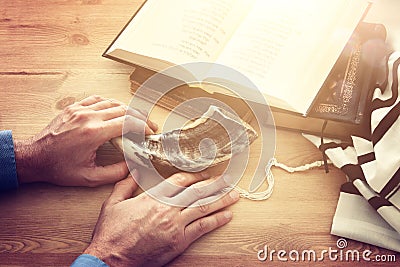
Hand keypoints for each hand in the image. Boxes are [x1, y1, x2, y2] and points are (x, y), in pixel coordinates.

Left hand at [14, 95, 157, 186]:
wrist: (35, 157)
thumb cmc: (58, 167)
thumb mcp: (89, 178)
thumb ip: (116, 172)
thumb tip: (133, 165)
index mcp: (93, 133)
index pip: (128, 122)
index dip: (143, 126)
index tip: (150, 132)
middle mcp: (88, 117)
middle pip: (124, 109)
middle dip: (141, 117)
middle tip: (149, 126)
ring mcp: (80, 110)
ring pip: (113, 102)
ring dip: (128, 109)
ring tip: (136, 118)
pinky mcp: (74, 108)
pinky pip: (98, 99)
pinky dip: (111, 104)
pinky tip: (116, 110)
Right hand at [84, 170, 239, 266]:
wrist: (111, 259)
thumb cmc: (111, 233)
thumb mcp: (113, 203)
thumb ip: (125, 184)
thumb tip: (133, 170)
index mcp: (153, 197)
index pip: (180, 181)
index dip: (195, 175)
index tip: (205, 173)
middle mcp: (167, 209)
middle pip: (197, 192)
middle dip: (215, 184)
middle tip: (229, 179)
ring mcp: (175, 226)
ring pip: (203, 208)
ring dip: (221, 200)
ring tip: (234, 195)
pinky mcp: (179, 242)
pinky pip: (202, 228)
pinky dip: (216, 221)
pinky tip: (226, 216)